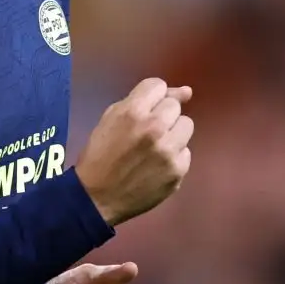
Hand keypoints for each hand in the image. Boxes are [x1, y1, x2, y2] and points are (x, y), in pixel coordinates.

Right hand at [75, 78, 193, 225]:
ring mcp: (169, 150)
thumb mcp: (111, 118)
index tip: (142, 112)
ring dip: (173, 133)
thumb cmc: (100, 154)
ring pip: (186, 125)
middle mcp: (155, 127)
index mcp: (133, 111)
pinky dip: (174, 157)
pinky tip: (157, 165)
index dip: (150, 98)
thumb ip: (144, 99)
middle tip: (147, 132)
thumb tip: (187, 91)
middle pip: (174, 106)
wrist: (97, 197)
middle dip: (162, 115)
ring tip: (155, 147)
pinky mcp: (178, 170)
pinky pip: (186, 152)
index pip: (159, 86)